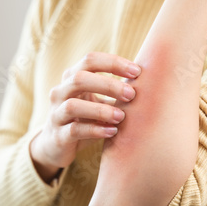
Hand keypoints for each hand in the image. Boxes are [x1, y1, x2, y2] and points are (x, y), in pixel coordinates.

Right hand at [29, 52, 140, 182]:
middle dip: (108, 85)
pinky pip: (74, 130)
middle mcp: (60, 92)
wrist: (57, 145)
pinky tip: (112, 131)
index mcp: (71, 78)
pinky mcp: (58, 136)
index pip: (90, 60)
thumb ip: (114, 91)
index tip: (137, 71)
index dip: (113, 63)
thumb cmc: (85, 118)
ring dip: (101, 110)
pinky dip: (95, 130)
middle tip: (132, 94)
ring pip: (73, 106)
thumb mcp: (97, 100)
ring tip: (121, 116)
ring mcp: (56, 114)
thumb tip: (150, 80)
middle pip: (79, 79)